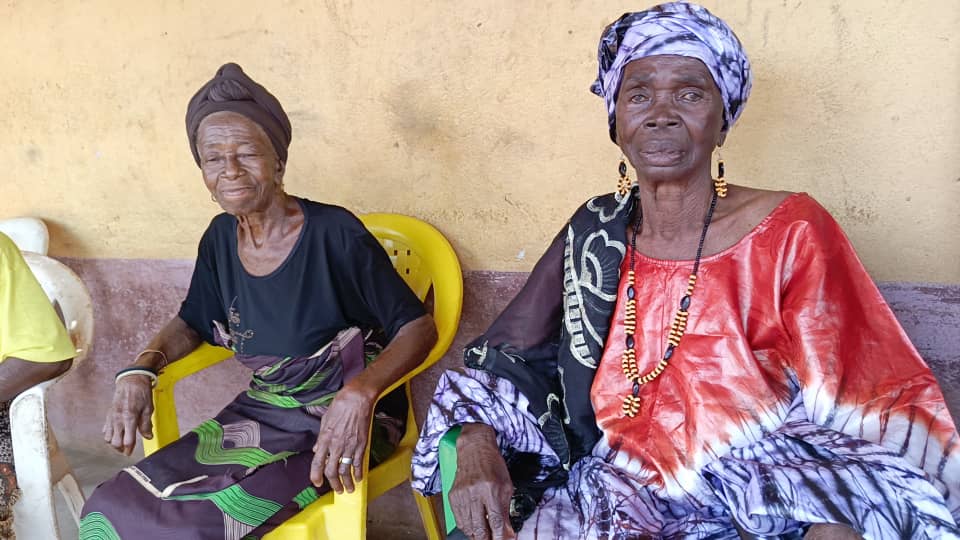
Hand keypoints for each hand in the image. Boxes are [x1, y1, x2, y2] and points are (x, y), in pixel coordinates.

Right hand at [103, 374, 153, 454]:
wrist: (131, 379)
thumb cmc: (141, 393)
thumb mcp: (148, 408)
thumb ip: (146, 424)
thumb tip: (148, 437)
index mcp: (129, 418)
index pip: (127, 440)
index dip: (129, 449)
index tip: (130, 452)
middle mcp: (118, 419)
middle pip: (114, 442)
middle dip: (120, 448)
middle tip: (127, 449)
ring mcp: (111, 417)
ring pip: (107, 437)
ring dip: (114, 442)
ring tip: (122, 442)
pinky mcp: (109, 414)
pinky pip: (105, 429)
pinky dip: (110, 434)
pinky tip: (117, 433)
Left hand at [310, 385, 374, 492]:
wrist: (357, 399)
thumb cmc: (340, 405)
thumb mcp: (325, 420)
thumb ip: (321, 438)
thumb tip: (317, 450)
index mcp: (325, 438)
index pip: (317, 463)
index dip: (316, 476)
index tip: (317, 483)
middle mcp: (336, 445)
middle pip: (332, 471)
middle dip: (334, 484)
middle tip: (337, 490)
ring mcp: (349, 446)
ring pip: (346, 470)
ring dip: (347, 482)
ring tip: (349, 489)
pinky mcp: (361, 444)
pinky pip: (358, 463)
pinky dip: (359, 472)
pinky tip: (359, 478)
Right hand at [449, 423, 515, 539]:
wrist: (474, 448)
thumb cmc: (492, 465)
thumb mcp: (506, 486)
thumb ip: (506, 511)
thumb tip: (508, 533)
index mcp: (491, 490)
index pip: (495, 522)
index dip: (499, 537)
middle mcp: (474, 493)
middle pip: (479, 529)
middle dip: (487, 539)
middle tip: (493, 539)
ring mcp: (461, 495)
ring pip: (468, 527)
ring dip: (477, 535)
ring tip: (484, 534)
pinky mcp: (452, 496)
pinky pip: (459, 520)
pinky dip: (467, 527)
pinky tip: (474, 527)